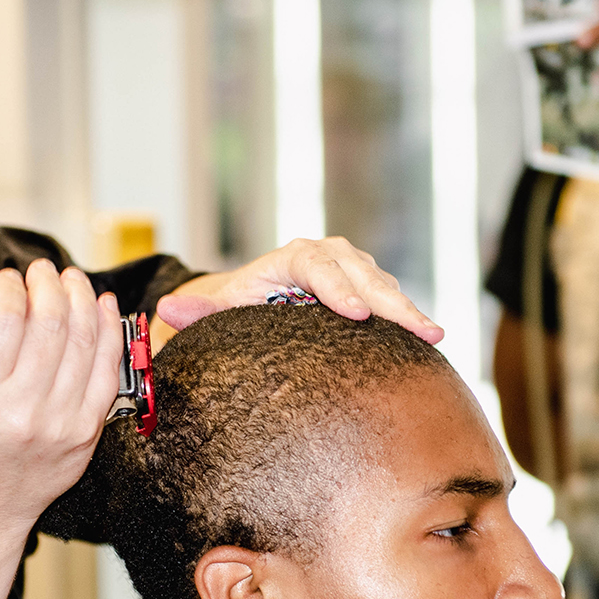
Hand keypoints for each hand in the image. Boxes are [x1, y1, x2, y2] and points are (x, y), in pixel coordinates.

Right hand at [0, 261, 121, 543]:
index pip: (5, 319)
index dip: (11, 287)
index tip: (8, 278)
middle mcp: (20, 412)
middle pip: (51, 324)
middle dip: (49, 284)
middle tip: (42, 270)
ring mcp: (59, 425)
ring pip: (84, 342)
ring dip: (81, 299)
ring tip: (71, 279)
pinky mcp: (85, 435)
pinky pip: (107, 372)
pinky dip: (109, 332)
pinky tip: (102, 306)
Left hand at [154, 237, 442, 342]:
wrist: (256, 301)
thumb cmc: (236, 308)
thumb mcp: (215, 309)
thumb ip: (196, 311)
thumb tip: (166, 311)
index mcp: (291, 258)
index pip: (318, 267)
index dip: (338, 289)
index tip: (356, 314)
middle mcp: (327, 257)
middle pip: (362, 274)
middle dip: (391, 302)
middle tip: (418, 329)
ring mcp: (351, 271)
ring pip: (382, 285)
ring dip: (407, 309)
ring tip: (433, 335)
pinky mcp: (366, 290)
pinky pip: (390, 301)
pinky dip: (409, 318)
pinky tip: (432, 341)